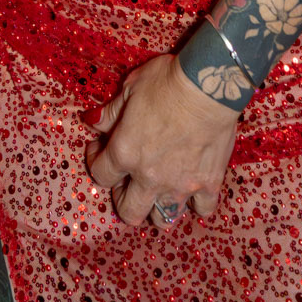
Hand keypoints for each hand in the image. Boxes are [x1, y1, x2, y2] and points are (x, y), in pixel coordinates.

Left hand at [84, 54, 239, 227]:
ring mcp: (181, 185)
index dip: (96, 161)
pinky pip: (202, 209)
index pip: (100, 174)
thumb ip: (110, 112)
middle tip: (127, 178)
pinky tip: (192, 187)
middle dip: (122, 198)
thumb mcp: (130, 89)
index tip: (100, 149)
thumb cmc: (165, 82)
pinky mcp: (209, 184)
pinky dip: (196, 203)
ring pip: (163, 218)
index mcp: (125, 153)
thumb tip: (92, 122)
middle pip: (129, 211)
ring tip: (158, 188)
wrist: (208, 87)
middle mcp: (149, 177)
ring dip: (157, 207)